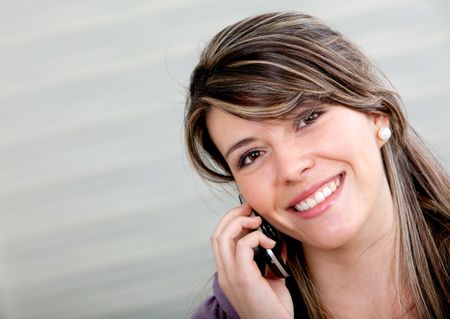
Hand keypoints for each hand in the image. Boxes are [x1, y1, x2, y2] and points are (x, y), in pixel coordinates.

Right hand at [211, 203, 293, 318]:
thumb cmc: (275, 309)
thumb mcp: (272, 280)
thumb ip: (271, 261)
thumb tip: (279, 242)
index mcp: (228, 274)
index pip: (219, 240)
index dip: (230, 222)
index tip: (248, 213)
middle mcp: (225, 274)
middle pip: (217, 234)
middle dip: (233, 215)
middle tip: (250, 208)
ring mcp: (231, 277)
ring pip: (222, 236)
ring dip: (240, 222)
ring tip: (258, 222)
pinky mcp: (243, 279)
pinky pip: (242, 246)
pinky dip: (255, 237)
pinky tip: (269, 243)